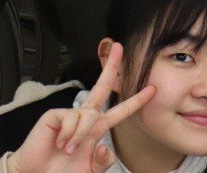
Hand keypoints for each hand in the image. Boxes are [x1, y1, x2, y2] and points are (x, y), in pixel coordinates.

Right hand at [7, 42, 155, 172]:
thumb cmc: (62, 172)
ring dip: (79, 137)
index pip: (120, 111)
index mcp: (97, 128)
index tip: (152, 89)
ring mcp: (70, 115)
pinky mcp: (54, 115)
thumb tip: (104, 146)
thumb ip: (103, 161)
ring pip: (88, 115)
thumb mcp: (90, 170)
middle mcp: (85, 118)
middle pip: (102, 87)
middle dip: (111, 67)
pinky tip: (59, 142)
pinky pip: (70, 118)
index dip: (136, 100)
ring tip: (67, 149)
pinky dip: (68, 134)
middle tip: (120, 47)